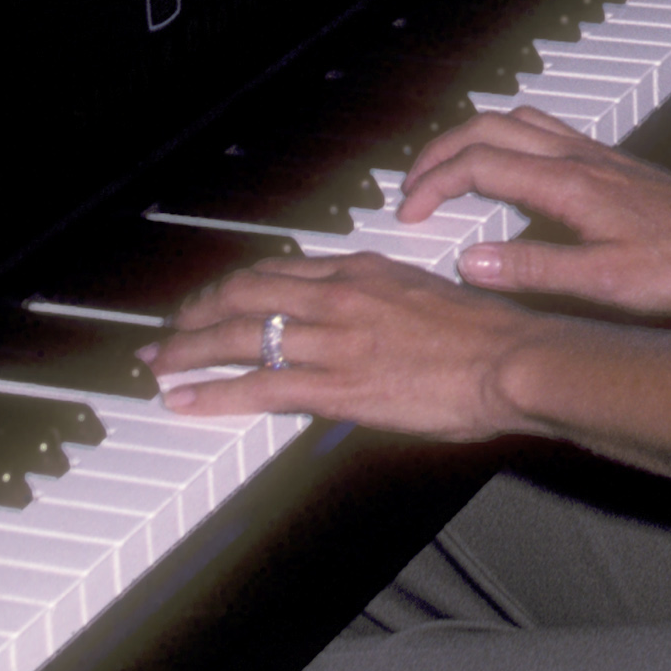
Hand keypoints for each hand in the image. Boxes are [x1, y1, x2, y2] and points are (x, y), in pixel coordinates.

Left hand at [144, 249, 546, 440]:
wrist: (513, 359)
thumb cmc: (489, 336)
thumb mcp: (429, 299)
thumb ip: (388, 305)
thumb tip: (368, 325)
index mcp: (364, 271)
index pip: (281, 270)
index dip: (237, 286)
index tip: (215, 300)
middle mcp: (339, 296)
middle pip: (245, 294)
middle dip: (197, 312)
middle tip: (169, 331)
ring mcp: (334, 340)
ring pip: (238, 336)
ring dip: (187, 350)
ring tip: (158, 363)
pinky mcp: (335, 385)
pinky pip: (256, 385)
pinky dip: (211, 393)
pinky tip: (183, 400)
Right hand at [398, 107, 670, 316]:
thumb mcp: (605, 283)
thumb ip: (534, 271)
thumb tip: (469, 262)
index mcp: (565, 184)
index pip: (478, 164)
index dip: (433, 184)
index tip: (408, 214)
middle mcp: (575, 157)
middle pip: (487, 126)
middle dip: (439, 151)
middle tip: (412, 188)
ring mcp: (594, 154)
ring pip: (515, 119)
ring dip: (472, 137)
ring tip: (447, 173)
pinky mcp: (609, 162)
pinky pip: (543, 130)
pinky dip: (507, 139)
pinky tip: (508, 173)